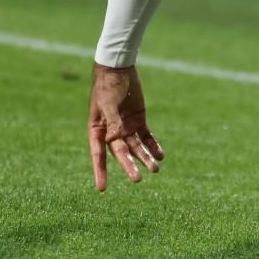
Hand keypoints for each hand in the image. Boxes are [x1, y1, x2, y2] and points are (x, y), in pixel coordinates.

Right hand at [89, 63, 162, 190]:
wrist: (119, 69)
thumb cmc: (107, 86)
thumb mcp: (108, 103)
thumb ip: (113, 121)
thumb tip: (114, 139)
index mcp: (97, 130)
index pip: (98, 155)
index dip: (100, 171)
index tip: (102, 188)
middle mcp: (111, 132)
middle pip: (121, 153)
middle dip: (129, 166)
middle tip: (138, 179)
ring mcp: (126, 127)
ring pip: (136, 148)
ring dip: (145, 158)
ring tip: (155, 169)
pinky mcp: (138, 121)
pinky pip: (146, 137)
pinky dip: (153, 146)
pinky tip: (160, 155)